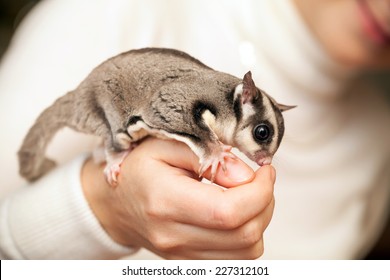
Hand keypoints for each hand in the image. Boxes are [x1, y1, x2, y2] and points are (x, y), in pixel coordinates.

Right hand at [82, 137, 274, 258]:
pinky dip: (247, 234)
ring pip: (247, 251)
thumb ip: (209, 154)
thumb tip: (246, 177)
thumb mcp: (168, 144)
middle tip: (259, 180)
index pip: (228, 212)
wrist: (117, 202)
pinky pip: (236, 258)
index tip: (265, 171)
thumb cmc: (141, 168)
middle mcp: (173, 235)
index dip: (260, 191)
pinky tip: (237, 212)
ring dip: (259, 220)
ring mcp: (181, 254)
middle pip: (245, 235)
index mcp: (165, 201)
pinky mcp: (189, 261)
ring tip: (247, 195)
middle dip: (265, 203)